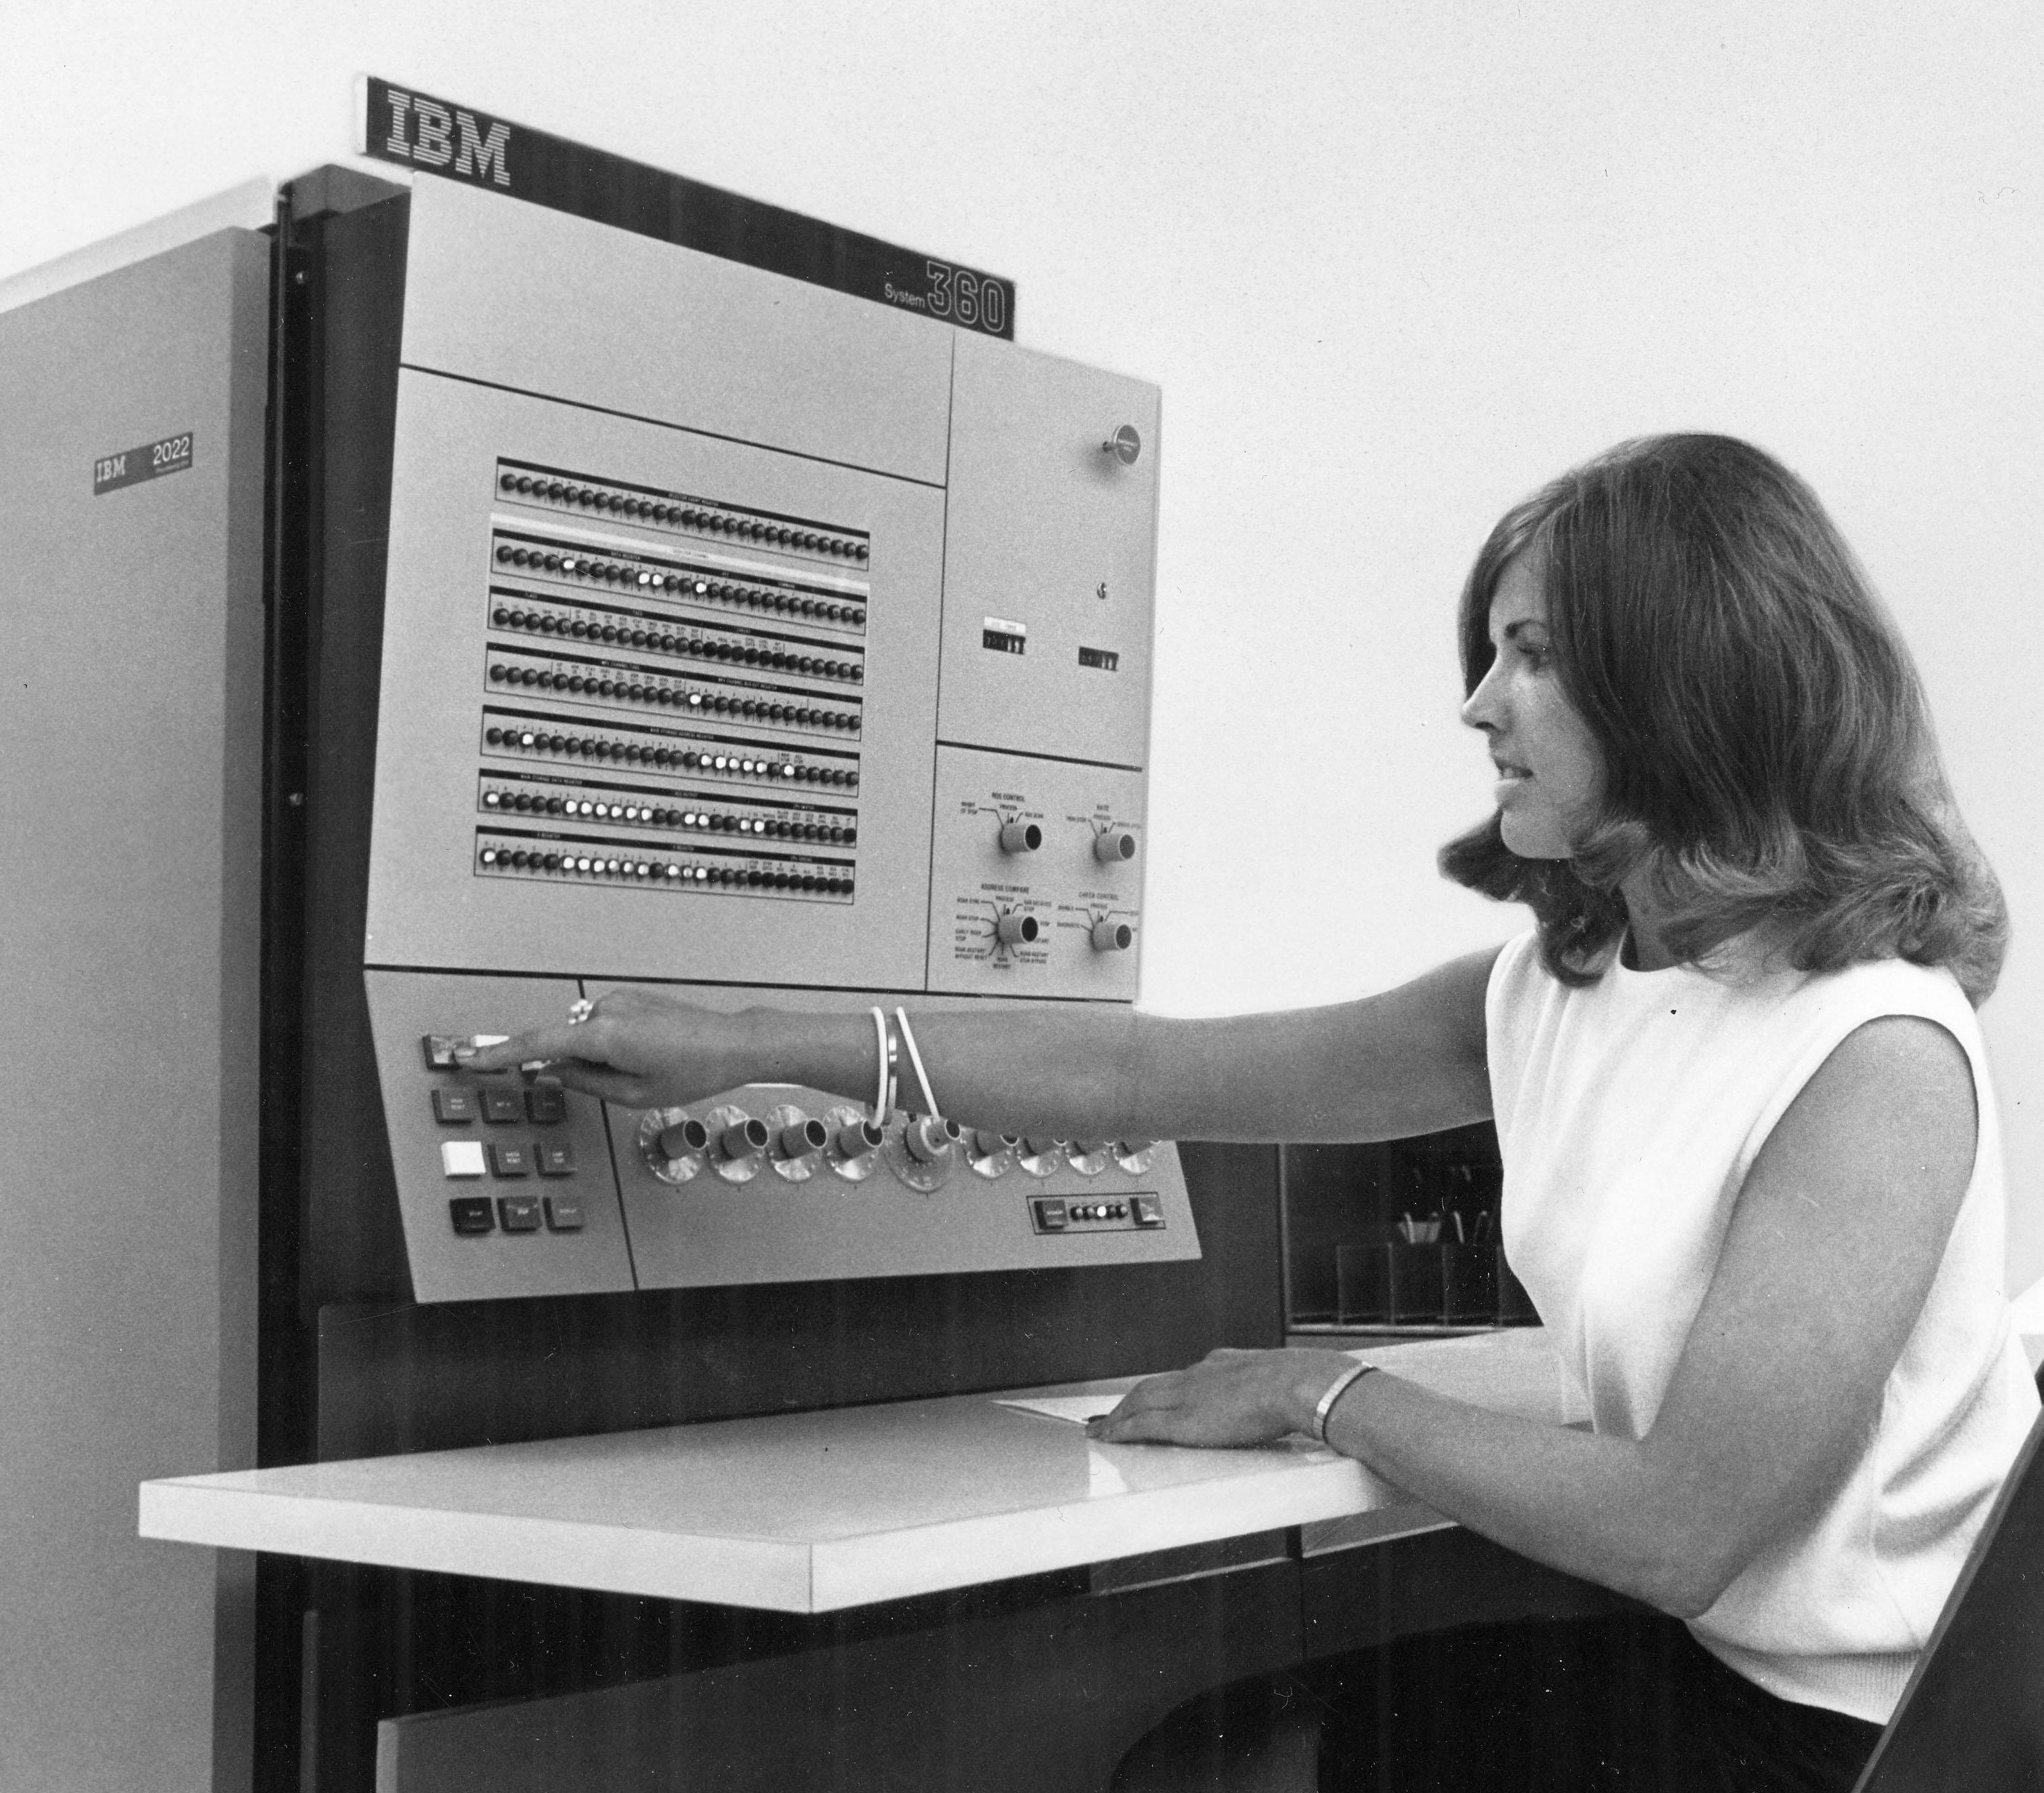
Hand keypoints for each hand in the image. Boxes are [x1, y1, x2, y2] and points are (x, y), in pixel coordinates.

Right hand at [462, 986, 752, 1107]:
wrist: (731, 1043)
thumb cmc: (691, 1072)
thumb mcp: (632, 1094)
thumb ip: (583, 1081)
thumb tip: (550, 1070)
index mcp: (604, 1035)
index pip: (537, 1045)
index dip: (501, 1054)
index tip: (472, 1058)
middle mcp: (606, 1009)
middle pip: (566, 1042)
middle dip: (579, 1066)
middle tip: (626, 1080)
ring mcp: (620, 999)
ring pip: (587, 1035)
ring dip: (601, 1054)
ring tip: (647, 1066)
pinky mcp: (632, 996)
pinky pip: (605, 1023)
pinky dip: (612, 1042)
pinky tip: (649, 1052)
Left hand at [1085, 1349, 1362, 1448]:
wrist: (1296, 1383)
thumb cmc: (1297, 1382)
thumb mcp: (1274, 1375)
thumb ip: (1261, 1384)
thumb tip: (1269, 1397)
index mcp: (1220, 1364)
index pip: (1179, 1378)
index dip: (1160, 1390)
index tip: (1151, 1399)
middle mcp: (1197, 1376)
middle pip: (1149, 1387)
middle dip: (1128, 1401)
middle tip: (1111, 1414)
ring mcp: (1188, 1397)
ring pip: (1138, 1402)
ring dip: (1117, 1415)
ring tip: (1102, 1429)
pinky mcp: (1184, 1422)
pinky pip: (1141, 1425)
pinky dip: (1120, 1430)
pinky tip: (1108, 1438)